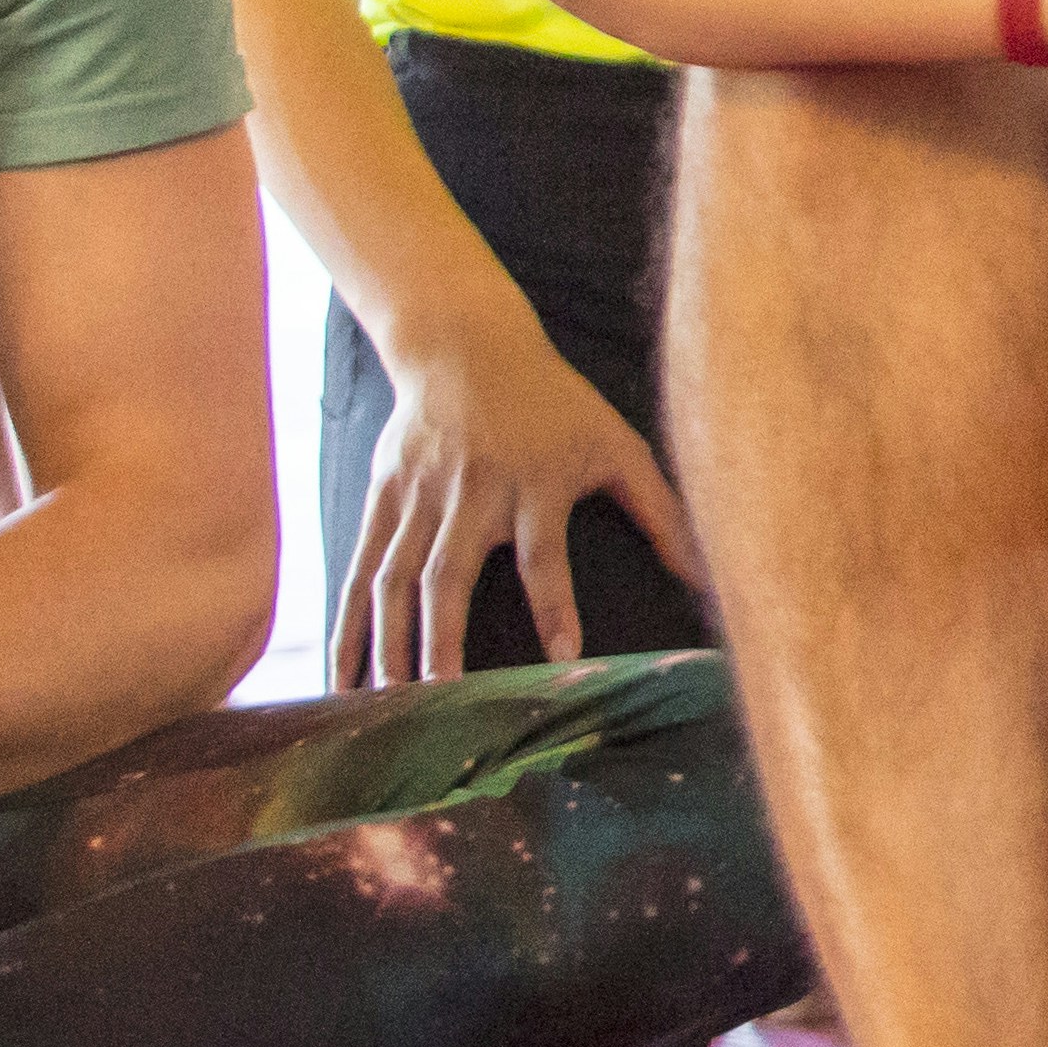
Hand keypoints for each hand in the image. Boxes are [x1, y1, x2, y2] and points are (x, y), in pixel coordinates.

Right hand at [339, 308, 699, 684]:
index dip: (557, 604)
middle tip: (439, 698)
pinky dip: (346, 620)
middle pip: (449, 574)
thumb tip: (708, 573)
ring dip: (384, 642)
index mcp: (535, 483)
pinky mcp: (382, 496)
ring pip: (394, 578)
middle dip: (441, 639)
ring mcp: (420, 496)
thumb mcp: (616, 442)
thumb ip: (661, 508)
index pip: (546, 555)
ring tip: (379, 702)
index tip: (564, 654)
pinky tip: (339, 669)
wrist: (464, 345)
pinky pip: (360, 566)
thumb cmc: (554, 402)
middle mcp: (472, 493)